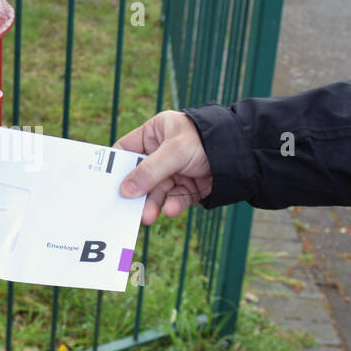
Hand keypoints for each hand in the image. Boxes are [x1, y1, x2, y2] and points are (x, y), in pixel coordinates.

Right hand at [114, 111, 212, 225]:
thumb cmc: (208, 139)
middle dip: (136, 194)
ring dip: (152, 205)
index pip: (126, 151)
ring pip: (156, 192)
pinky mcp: (187, 188)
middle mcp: (161, 153)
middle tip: (128, 211)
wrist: (245, 155)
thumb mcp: (176, 151)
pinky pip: (173, 199)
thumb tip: (124, 191)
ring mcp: (174, 172)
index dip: (115, 167)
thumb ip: (149, 170)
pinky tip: (171, 210)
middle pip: (140, 177)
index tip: (105, 186)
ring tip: (149, 217)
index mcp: (154, 134)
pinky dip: (171, 206)